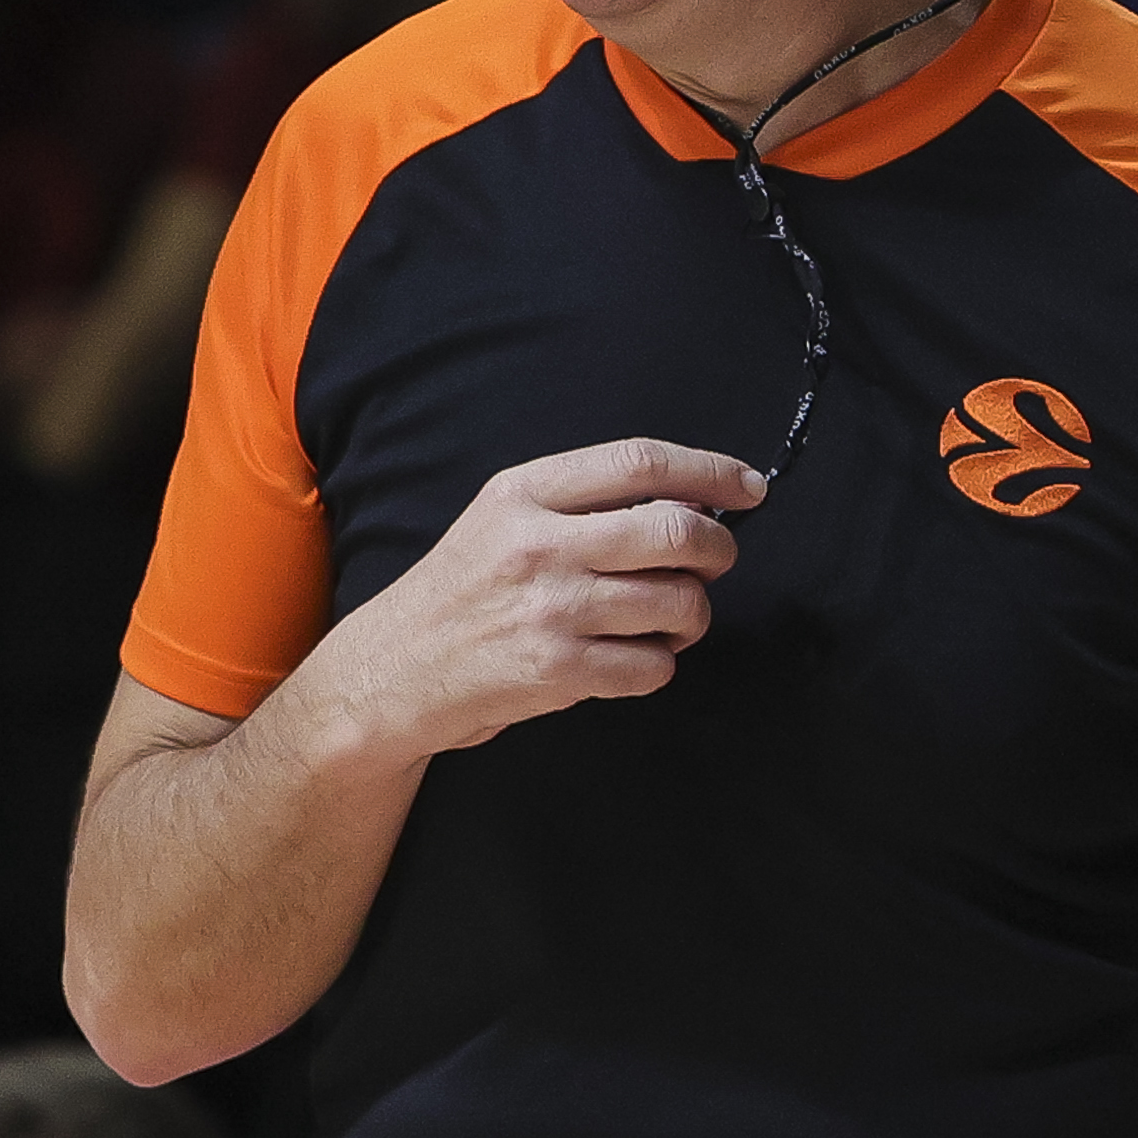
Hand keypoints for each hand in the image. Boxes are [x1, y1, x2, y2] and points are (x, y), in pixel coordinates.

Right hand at [292, 439, 762, 765]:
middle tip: (715, 563)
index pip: (641, 462)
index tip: (749, 487)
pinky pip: (655, 666)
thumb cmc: (461, 594)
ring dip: (691, 617)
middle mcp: (537, 544)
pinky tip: (628, 660)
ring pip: (679, 603)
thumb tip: (691, 499)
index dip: (710, 472)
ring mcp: (548, 609)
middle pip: (676, 530)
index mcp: (524, 494)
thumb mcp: (500, 520)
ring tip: (665, 621)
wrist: (388, 674)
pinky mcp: (555, 670)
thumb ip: (580, 503)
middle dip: (718, 550)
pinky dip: (658, 666)